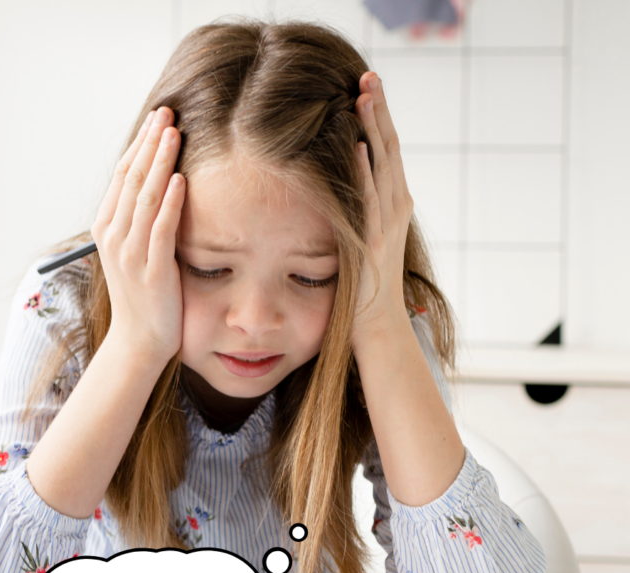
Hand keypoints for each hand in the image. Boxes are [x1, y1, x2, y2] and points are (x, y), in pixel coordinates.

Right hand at [91, 107, 185, 360]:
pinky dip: (171, 202)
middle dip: (150, 143)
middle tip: (167, 112)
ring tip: (174, 133)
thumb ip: (139, 221)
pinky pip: (160, 228)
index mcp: (106, 228)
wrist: (139, 340)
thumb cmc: (141, 296)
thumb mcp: (133, 252)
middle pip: (131, 178)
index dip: (139, 146)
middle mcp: (113, 236)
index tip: (157, 120)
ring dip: (160, 162)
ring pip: (145, 197)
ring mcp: (130, 253)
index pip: (122, 176)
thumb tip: (159, 188)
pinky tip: (181, 179)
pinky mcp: (152, 269)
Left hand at [350, 72, 413, 349]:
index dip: (380, 120)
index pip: (388, 154)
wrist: (377, 326)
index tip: (367, 90)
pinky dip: (363, 171)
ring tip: (364, 94)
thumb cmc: (367, 287)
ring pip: (383, 166)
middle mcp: (397, 209)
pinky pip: (368, 199)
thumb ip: (362, 214)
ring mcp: (387, 224)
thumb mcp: (366, 240)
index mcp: (394, 206)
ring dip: (373, 128)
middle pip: (390, 149)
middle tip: (368, 76)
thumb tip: (345, 192)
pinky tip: (355, 145)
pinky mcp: (373, 241)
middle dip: (379, 111)